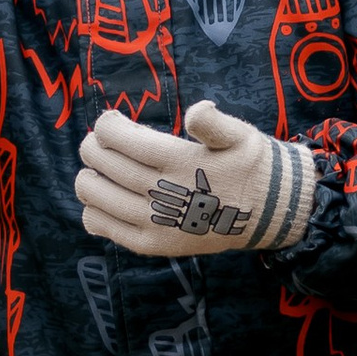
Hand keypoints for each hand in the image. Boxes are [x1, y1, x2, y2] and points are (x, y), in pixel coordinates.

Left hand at [77, 98, 317, 258]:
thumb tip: (197, 111)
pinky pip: (103, 226)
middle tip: (101, 142)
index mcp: (180, 162)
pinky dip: (93, 210)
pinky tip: (103, 199)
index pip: (118, 138)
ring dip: (89, 177)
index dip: (106, 125)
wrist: (268, 213)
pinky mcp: (152, 244)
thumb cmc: (249, 165)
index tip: (112, 121)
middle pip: (102, 162)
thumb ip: (214, 122)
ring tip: (99, 169)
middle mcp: (163, 193)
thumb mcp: (241, 135)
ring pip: (95, 194)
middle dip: (94, 146)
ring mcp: (155, 222)